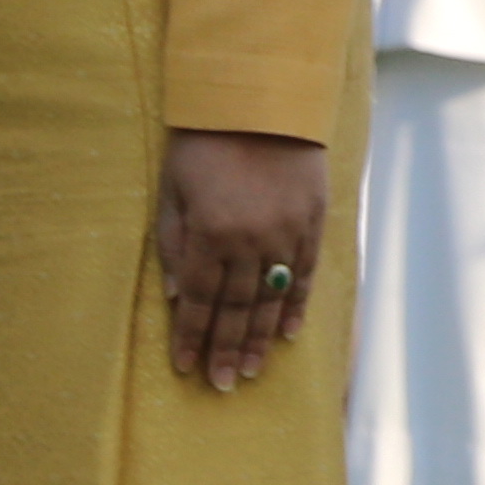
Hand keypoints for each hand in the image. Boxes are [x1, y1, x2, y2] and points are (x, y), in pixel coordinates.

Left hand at [157, 126, 328, 392]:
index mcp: (211, 234)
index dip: (191, 336)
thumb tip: (175, 296)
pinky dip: (295, 305)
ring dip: (258, 338)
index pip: (199, 299)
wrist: (261, 99)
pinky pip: (303, 274)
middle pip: (235, 308)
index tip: (186, 367)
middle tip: (221, 385)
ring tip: (249, 371)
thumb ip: (173, 243)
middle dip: (225, 349)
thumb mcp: (173, 189)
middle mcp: (250, 241)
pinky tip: (285, 333)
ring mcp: (285, 234)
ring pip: (270, 299)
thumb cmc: (204, 141)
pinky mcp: (311, 222)